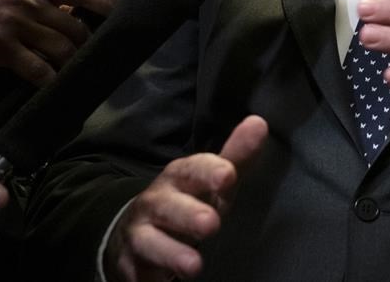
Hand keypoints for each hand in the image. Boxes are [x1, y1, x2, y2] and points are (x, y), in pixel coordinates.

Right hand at [0, 0, 117, 85]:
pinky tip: (53, 86)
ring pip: (62, 48)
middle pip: (76, 26)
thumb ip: (42, 3)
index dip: (105, 1)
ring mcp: (15, 23)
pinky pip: (40, 69)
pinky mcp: (2, 47)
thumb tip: (79, 16)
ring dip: (71, 65)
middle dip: (85, 46)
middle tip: (86, 59)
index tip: (119, 14)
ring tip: (71, 74)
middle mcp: (28, 0)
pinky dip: (50, 80)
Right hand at [104, 115, 267, 281]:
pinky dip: (147, 280)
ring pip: (149, 242)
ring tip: (194, 266)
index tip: (228, 176)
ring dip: (171, 253)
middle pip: (168, 206)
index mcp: (179, 177)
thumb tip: (259, 123)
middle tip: (211, 224)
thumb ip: (236, 156)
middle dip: (188, 215)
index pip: (192, 170)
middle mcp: (155, 203)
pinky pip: (136, 274)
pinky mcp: (130, 266)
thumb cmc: (189, 201)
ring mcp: (140, 234)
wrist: (138, 230)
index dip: (209, 171)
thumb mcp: (214, 181)